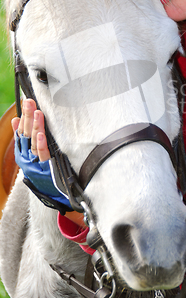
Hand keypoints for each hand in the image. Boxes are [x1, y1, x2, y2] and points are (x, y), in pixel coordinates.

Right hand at [12, 98, 71, 212]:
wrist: (54, 197)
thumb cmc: (46, 173)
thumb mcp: (32, 156)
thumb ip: (25, 139)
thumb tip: (17, 120)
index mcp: (23, 153)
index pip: (21, 131)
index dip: (23, 116)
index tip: (25, 101)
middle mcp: (26, 158)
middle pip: (26, 133)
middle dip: (27, 116)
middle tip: (29, 100)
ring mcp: (35, 163)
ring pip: (34, 142)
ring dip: (35, 126)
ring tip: (36, 112)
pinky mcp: (46, 169)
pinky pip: (43, 155)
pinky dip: (42, 144)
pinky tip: (42, 134)